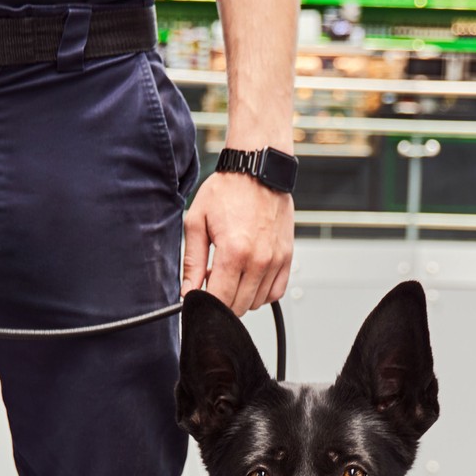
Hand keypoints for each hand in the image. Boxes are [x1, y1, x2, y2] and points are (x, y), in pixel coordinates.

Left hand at [182, 167, 292, 313]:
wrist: (258, 170)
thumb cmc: (228, 190)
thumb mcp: (197, 222)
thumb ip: (192, 261)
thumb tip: (188, 291)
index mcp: (234, 251)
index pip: (219, 300)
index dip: (205, 303)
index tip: (199, 294)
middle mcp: (259, 259)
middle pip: (238, 306)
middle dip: (222, 300)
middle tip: (213, 279)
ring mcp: (276, 260)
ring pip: (257, 303)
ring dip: (241, 296)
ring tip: (232, 273)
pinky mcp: (287, 257)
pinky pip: (275, 292)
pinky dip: (261, 292)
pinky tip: (249, 276)